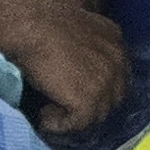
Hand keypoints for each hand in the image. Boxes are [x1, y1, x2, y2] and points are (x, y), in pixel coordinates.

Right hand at [0, 0, 128, 133]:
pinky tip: (44, 117)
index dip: (97, 88)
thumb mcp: (76, 30)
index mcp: (116, 40)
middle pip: (112, 97)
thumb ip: (87, 48)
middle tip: (61, 106)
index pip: (116, 75)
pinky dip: (59, 125)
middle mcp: (118, 62)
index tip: (73, 92)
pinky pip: (78, 123)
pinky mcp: (89, 100)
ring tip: (48, 111)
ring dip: (73, 117)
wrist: (31, 27)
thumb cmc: (42, 25)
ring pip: (96, 114)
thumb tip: (79, 71)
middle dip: (88, 105)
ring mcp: (107, 82)